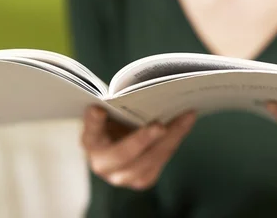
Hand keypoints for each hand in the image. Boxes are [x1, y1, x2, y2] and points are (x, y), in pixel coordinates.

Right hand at [80, 106, 196, 189]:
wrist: (120, 141)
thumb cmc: (115, 120)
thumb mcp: (111, 110)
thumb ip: (115, 105)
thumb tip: (130, 96)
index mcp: (90, 141)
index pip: (91, 130)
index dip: (94, 121)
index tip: (98, 109)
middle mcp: (102, 163)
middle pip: (122, 154)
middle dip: (143, 140)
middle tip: (160, 125)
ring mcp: (122, 176)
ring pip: (148, 160)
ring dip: (170, 138)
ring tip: (185, 117)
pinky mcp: (142, 180)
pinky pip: (161, 161)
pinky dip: (175, 140)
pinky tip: (186, 123)